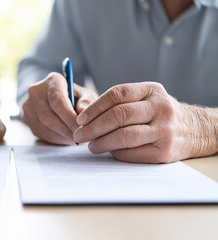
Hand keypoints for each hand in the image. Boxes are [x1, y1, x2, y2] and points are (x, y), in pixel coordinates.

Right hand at [22, 72, 97, 144]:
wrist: (59, 100)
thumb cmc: (75, 97)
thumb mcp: (85, 95)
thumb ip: (87, 101)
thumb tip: (82, 110)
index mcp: (52, 81)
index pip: (56, 99)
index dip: (68, 116)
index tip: (79, 126)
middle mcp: (36, 92)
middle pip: (47, 115)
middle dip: (64, 128)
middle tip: (78, 136)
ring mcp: (28, 106)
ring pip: (43, 126)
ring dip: (60, 135)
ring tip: (74, 138)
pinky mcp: (27, 120)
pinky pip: (40, 132)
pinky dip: (55, 138)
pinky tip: (65, 138)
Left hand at [73, 82, 216, 163]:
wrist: (197, 131)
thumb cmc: (160, 114)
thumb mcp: (146, 98)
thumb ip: (120, 103)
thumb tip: (85, 117)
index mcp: (152, 90)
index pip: (117, 94)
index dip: (94, 107)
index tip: (80, 118)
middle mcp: (161, 107)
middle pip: (118, 115)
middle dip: (93, 127)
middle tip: (79, 134)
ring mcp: (164, 130)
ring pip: (124, 136)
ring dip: (101, 142)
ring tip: (91, 145)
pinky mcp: (164, 151)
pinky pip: (132, 153)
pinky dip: (115, 153)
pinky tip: (109, 151)